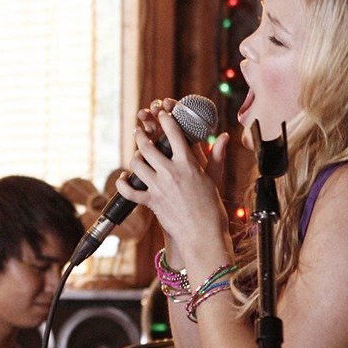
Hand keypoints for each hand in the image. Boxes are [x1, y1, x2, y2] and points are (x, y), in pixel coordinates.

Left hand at [120, 99, 231, 260]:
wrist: (203, 234)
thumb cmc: (212, 208)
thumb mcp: (214, 179)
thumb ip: (216, 156)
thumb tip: (224, 136)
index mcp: (188, 164)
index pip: (174, 133)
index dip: (166, 119)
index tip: (162, 112)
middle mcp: (171, 172)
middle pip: (148, 146)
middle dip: (141, 134)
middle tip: (139, 129)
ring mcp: (159, 187)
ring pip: (137, 164)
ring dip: (134, 157)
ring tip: (136, 155)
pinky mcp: (151, 202)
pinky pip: (129, 191)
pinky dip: (122, 184)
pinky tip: (123, 179)